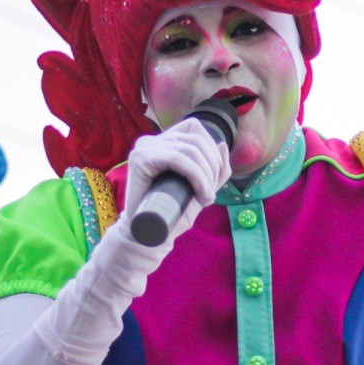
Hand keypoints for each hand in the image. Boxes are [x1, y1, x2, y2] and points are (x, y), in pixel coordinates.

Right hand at [123, 118, 230, 240]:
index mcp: (163, 142)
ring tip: (206, 198)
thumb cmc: (171, 213)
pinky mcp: (140, 159)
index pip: (194, 128)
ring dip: (206, 175)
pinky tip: (201, 194)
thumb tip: (223, 144)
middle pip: (196, 139)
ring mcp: (144, 148)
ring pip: (189, 150)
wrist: (145, 235)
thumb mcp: (199, 188)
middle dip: (213, 167)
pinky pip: (177, 159)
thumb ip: (213, 169)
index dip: (211, 149)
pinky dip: (196, 176)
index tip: (214, 179)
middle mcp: (152, 141)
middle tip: (210, 195)